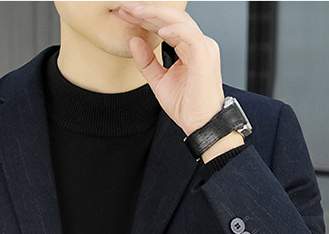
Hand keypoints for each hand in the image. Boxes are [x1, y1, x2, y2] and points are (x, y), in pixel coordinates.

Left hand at [112, 3, 227, 135]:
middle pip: (171, 17)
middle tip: (124, 6)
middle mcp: (197, 43)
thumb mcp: (159, 81)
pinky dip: (174, 29)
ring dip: (156, 13)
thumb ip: (147, 62)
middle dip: (146, 10)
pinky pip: (189, 34)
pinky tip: (158, 28)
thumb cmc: (187, 106)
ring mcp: (203, 47)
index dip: (144, 17)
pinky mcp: (205, 56)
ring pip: (179, 20)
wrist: (202, 125)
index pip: (165, 24)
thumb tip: (133, 41)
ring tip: (135, 11)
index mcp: (188, 47)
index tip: (123, 14)